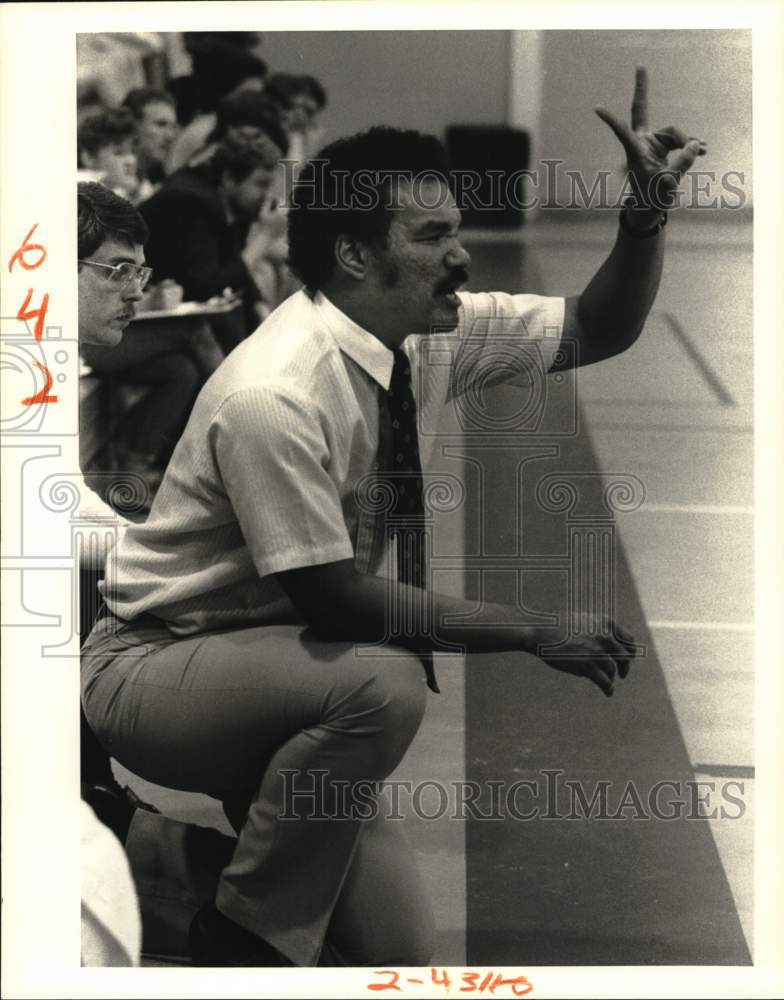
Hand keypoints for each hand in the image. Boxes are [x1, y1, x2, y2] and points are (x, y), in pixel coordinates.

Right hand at [535, 615, 639, 696]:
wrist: (540, 631)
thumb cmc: (557, 627)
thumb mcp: (583, 621)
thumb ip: (598, 631)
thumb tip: (609, 650)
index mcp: (606, 623)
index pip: (629, 640)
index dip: (630, 651)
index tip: (627, 658)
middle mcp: (605, 637)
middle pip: (624, 657)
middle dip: (624, 667)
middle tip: (622, 674)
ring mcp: (597, 652)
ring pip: (612, 670)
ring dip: (611, 677)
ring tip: (608, 683)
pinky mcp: (587, 666)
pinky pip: (604, 681)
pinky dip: (608, 688)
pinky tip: (608, 692)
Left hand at [595, 67, 706, 211]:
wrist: (651, 206)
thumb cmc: (653, 198)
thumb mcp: (669, 183)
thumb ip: (683, 162)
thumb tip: (696, 145)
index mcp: (635, 152)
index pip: (622, 132)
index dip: (611, 120)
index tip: (596, 108)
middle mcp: (641, 143)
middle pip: (645, 112)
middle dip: (642, 89)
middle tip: (640, 66)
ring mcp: (652, 143)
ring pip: (673, 133)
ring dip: (687, 142)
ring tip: (703, 151)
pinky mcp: (663, 146)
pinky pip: (680, 140)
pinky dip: (692, 145)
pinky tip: (704, 149)